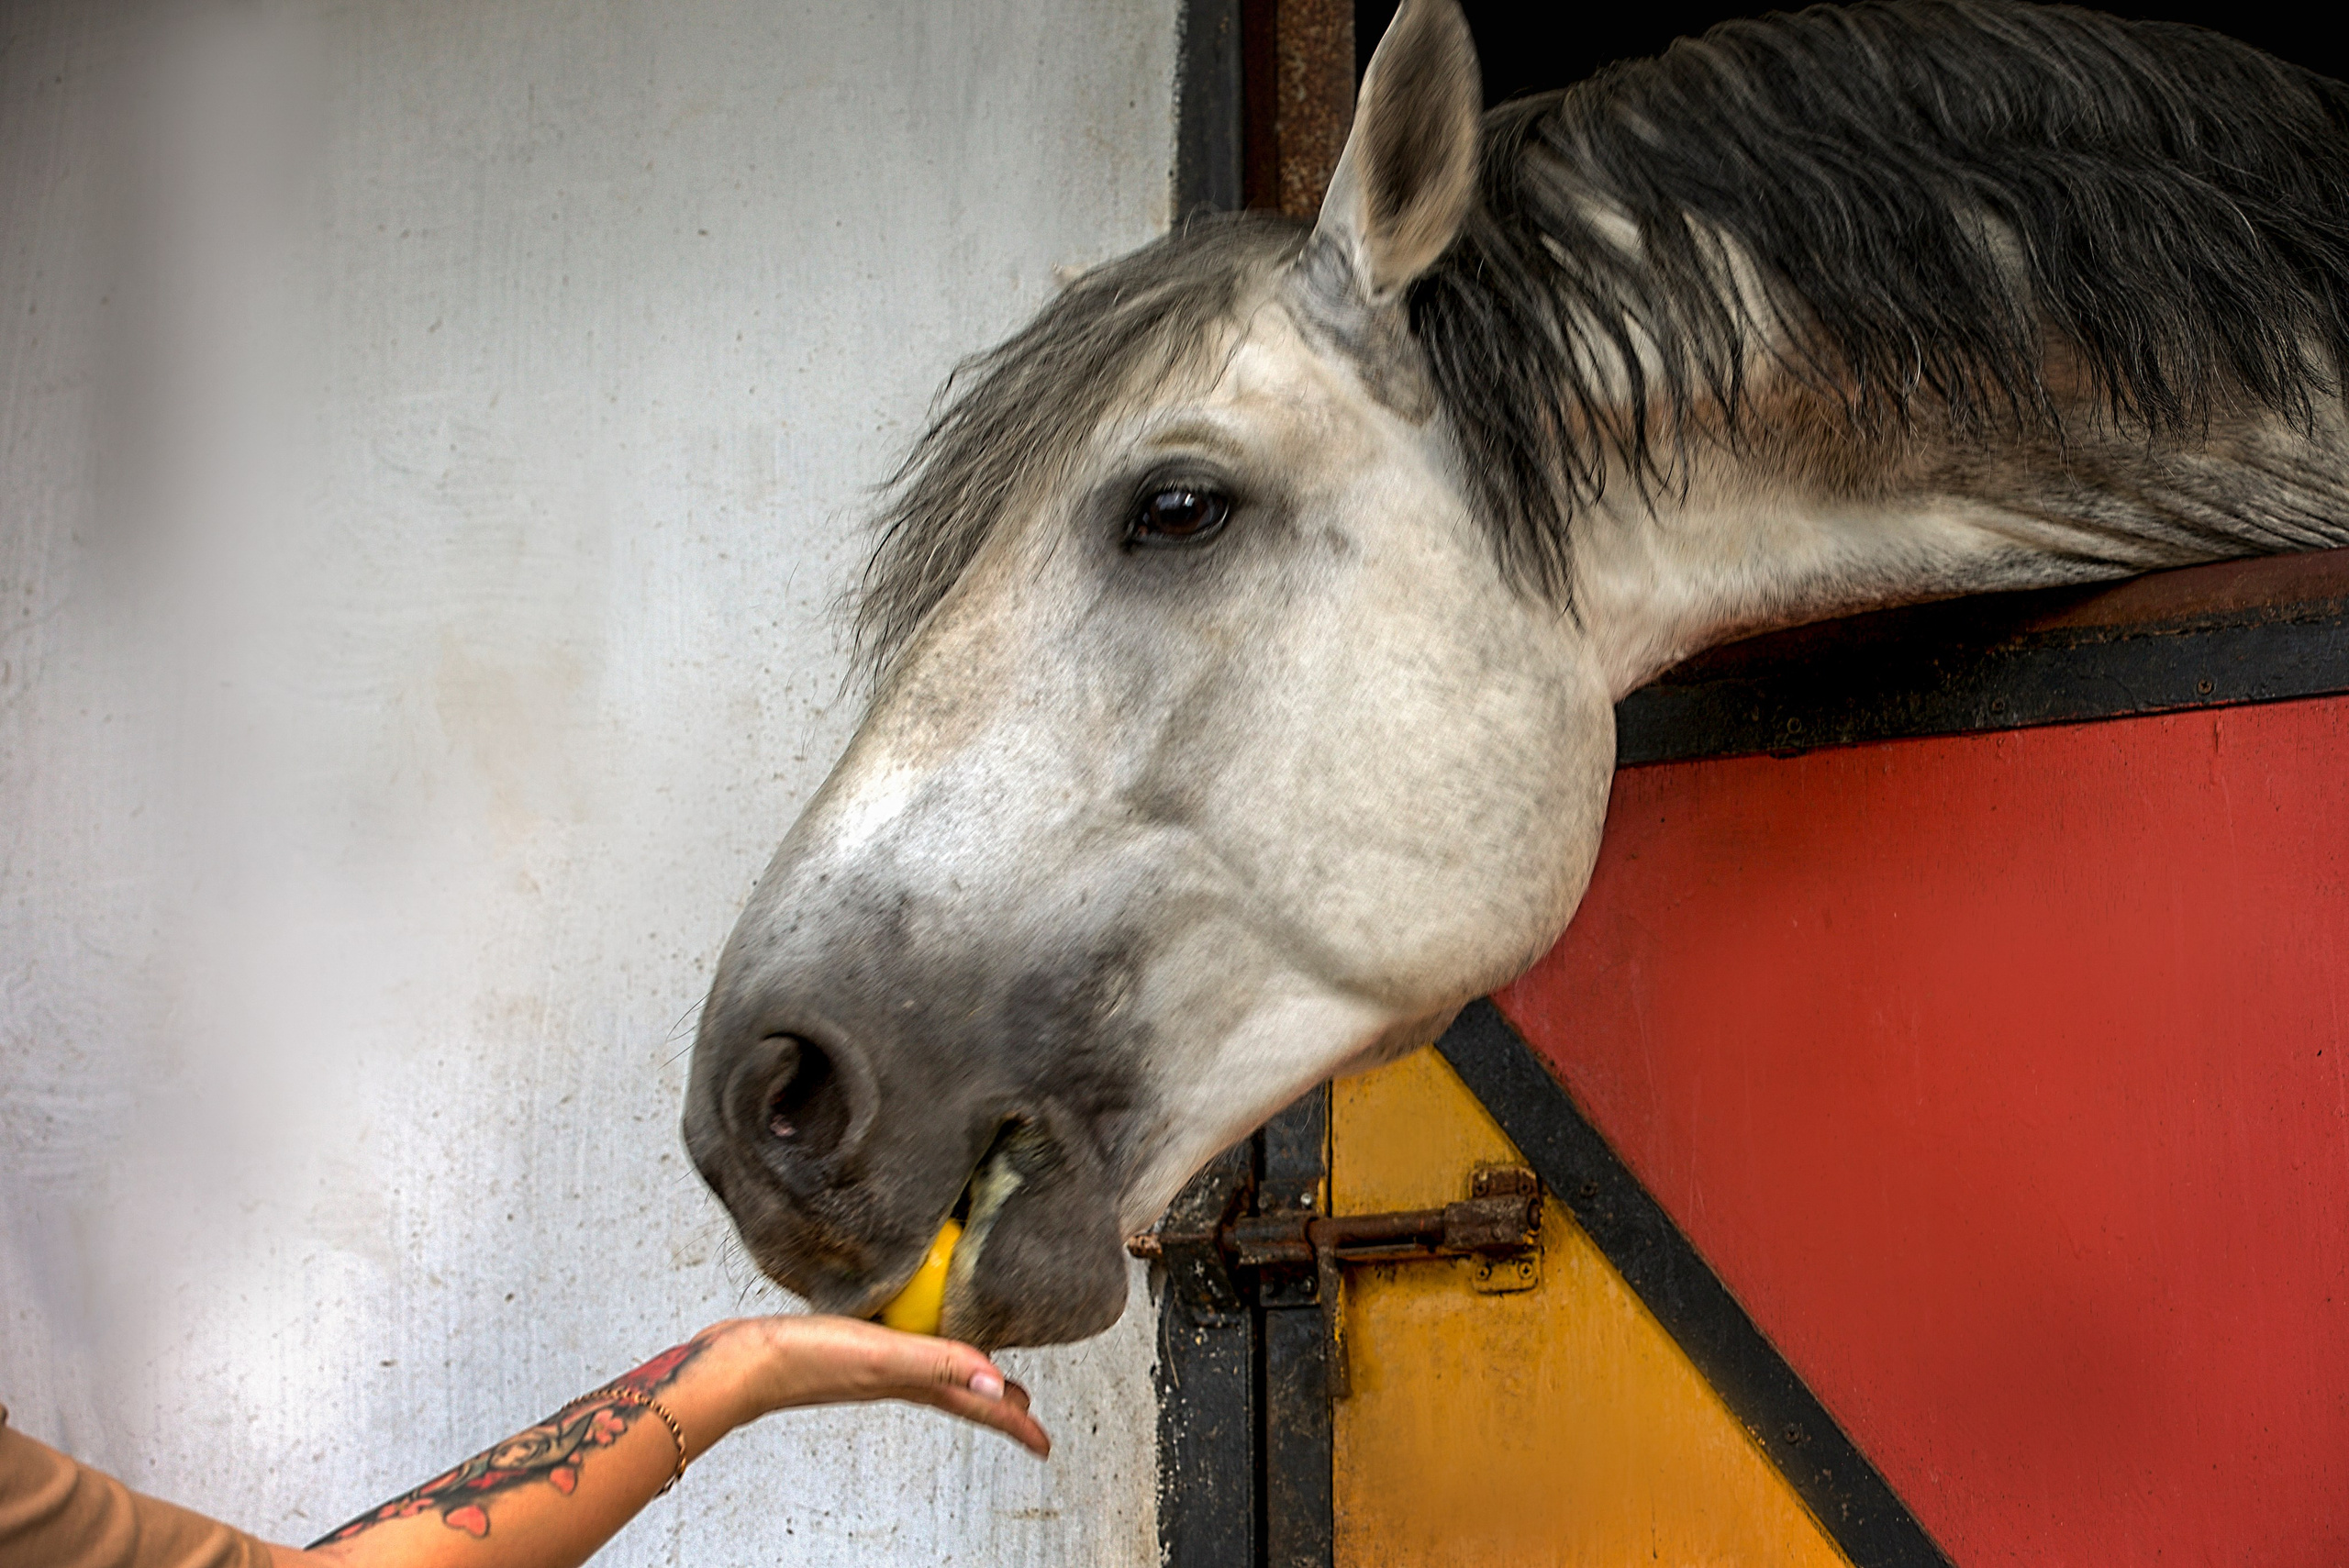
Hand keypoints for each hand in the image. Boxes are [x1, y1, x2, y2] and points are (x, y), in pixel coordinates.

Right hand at [700, 1315, 1050, 1456]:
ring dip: (960, 1377)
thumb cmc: (805, 1361)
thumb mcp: (883, 1357)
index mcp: (910, 1384)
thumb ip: (939, 1364)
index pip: (977, 1405)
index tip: (1043, 1444)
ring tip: (979, 1373)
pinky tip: (906, 1331)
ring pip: (931, 1376)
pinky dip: (918, 1348)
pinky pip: (899, 1353)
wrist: (737, 1363)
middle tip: (1024, 1409)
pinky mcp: (845, 1350)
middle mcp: (895, 1380)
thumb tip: (999, 1382)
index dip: (1014, 1423)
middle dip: (995, 1405)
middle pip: (959, 1395)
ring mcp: (869, 1369)